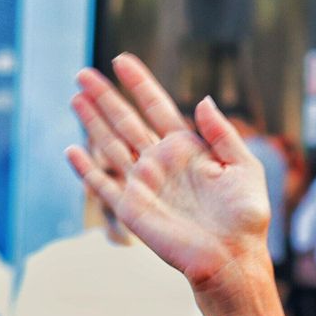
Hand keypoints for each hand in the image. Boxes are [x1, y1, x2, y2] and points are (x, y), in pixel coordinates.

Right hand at [68, 54, 271, 291]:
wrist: (232, 256)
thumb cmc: (244, 216)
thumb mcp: (244, 166)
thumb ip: (222, 133)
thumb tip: (202, 99)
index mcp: (188, 149)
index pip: (157, 108)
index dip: (140, 84)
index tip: (122, 60)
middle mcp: (162, 162)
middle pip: (126, 121)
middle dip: (106, 97)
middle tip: (83, 73)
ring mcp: (144, 184)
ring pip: (110, 145)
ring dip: (92, 122)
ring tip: (76, 97)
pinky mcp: (131, 209)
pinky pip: (102, 185)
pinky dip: (85, 169)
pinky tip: (71, 149)